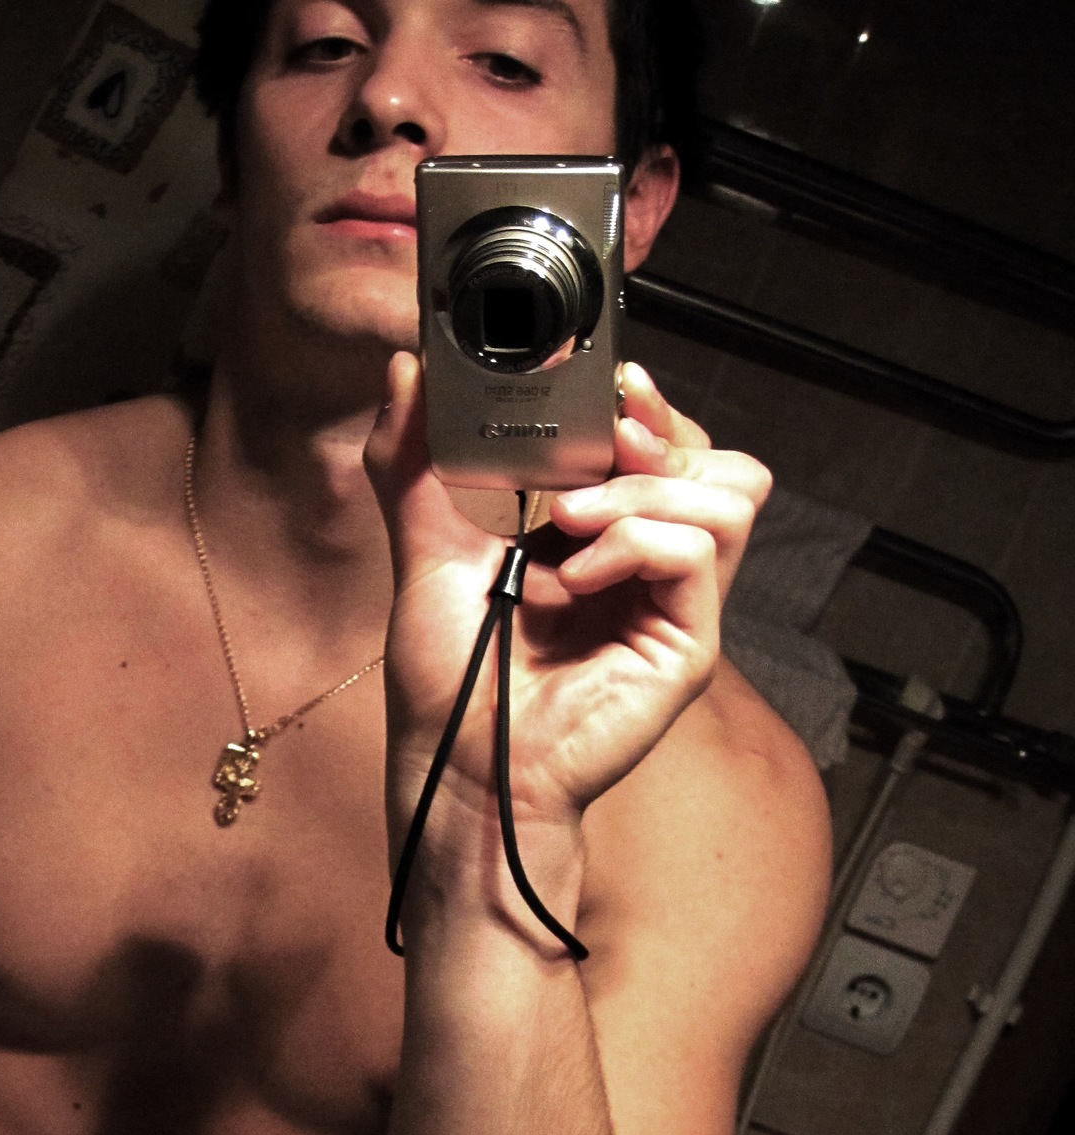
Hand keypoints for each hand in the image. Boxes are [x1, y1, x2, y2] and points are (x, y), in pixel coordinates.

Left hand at [364, 355, 769, 857]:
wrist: (457, 765)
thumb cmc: (451, 679)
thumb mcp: (425, 548)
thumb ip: (415, 460)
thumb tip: (406, 369)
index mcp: (606, 540)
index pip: (669, 449)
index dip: (653, 409)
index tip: (611, 383)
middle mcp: (651, 570)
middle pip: (721, 462)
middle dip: (662, 436)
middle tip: (598, 445)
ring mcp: (674, 608)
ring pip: (728, 496)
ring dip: (644, 489)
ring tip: (568, 521)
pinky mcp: (684, 646)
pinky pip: (698, 553)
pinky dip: (635, 543)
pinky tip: (573, 575)